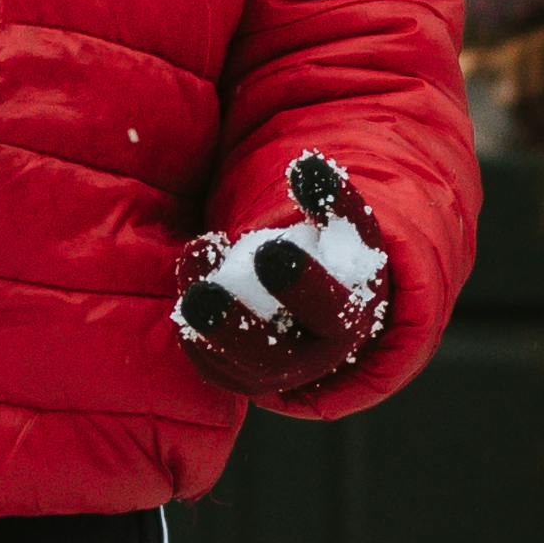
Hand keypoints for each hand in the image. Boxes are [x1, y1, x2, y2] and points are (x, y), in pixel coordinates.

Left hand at [173, 153, 389, 400]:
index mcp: (350, 320)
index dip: (302, 286)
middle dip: (233, 325)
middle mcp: (313, 358)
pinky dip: (194, 329)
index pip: (331, 312)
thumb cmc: (339, 254)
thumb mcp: (348, 227)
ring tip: (194, 262)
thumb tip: (307, 166)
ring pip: (233, 362)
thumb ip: (331, 198)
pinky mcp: (241, 376)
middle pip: (272, 355)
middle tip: (203, 293)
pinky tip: (194, 274)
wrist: (330, 303)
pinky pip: (212, 366)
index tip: (272, 251)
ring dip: (205, 322)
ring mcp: (274, 373)